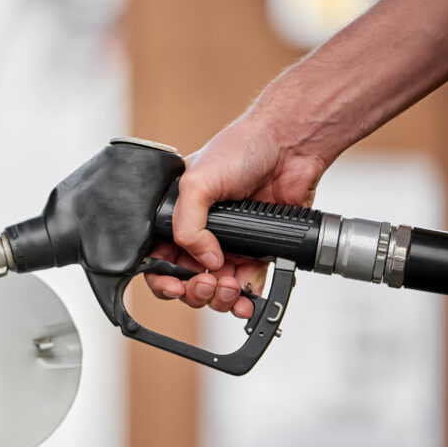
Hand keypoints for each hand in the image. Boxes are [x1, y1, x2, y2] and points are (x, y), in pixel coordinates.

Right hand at [144, 112, 330, 317]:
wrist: (289, 147)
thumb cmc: (241, 148)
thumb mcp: (196, 182)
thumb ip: (187, 225)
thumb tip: (205, 260)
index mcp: (177, 217)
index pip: (159, 258)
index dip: (163, 277)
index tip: (174, 285)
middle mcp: (201, 233)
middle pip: (186, 280)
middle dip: (194, 290)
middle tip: (206, 282)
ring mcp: (229, 245)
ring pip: (215, 288)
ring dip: (219, 297)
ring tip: (229, 286)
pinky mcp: (257, 251)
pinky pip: (247, 285)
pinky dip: (246, 299)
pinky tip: (246, 299)